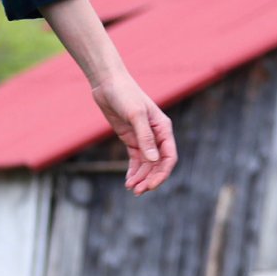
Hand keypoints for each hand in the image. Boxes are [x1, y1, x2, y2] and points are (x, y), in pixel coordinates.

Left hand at [91, 73, 176, 194]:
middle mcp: (156, 135)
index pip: (169, 157)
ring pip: (147, 164)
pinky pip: (136, 160)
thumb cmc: (124, 94)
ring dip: (141, 178)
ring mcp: (144, 138)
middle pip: (158, 164)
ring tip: (130, 188)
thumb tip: (153, 159)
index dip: (162, 174)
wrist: (108, 83)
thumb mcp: (135, 115)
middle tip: (137, 191)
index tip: (151, 186)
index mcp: (163, 129)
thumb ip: (144, 137)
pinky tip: (128, 181)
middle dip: (149, 179)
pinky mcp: (131, 139)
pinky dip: (133, 171)